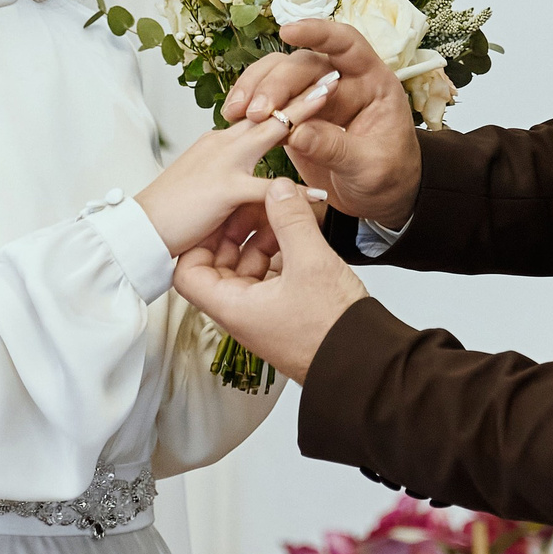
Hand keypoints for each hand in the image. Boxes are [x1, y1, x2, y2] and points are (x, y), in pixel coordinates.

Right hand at [135, 75, 337, 252]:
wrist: (139, 229)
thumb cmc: (169, 210)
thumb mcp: (201, 179)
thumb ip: (224, 168)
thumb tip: (243, 167)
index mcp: (219, 141)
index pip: (258, 111)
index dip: (285, 98)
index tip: (308, 84)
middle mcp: (223, 143)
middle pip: (269, 109)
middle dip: (302, 91)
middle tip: (330, 75)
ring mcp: (224, 162)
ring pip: (271, 132)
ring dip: (303, 114)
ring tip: (330, 97)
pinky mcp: (224, 188)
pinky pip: (267, 189)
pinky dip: (295, 193)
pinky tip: (319, 196)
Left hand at [173, 179, 366, 383]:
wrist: (364, 364)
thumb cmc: (332, 330)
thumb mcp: (310, 263)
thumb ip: (291, 220)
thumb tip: (278, 189)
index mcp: (233, 307)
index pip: (188, 274)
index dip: (198, 240)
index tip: (217, 215)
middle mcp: (242, 313)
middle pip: (218, 266)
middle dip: (235, 233)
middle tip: (253, 206)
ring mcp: (263, 314)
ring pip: (247, 269)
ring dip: (261, 240)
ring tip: (282, 217)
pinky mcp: (284, 312)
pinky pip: (270, 277)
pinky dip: (278, 254)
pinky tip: (297, 237)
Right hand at [221, 20, 421, 227]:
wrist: (380, 200)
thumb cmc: (389, 177)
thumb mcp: (371, 167)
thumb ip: (336, 148)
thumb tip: (297, 133)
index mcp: (372, 83)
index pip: (346, 44)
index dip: (319, 32)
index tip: (288, 32)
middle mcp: (341, 82)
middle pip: (302, 65)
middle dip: (275, 84)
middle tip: (257, 112)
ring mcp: (315, 98)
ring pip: (278, 76)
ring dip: (254, 91)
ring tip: (235, 114)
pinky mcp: (295, 117)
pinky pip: (269, 104)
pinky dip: (249, 111)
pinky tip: (234, 122)